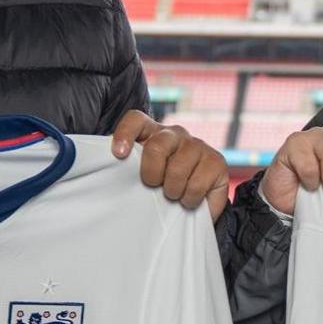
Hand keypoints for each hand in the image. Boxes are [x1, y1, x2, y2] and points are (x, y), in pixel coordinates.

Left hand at [112, 111, 230, 217]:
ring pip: (177, 169)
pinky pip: (196, 184)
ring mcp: (198, 145)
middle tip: (152, 185)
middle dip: (151, 174)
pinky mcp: (217, 161)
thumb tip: (105, 171)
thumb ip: (125, 169)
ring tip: (173, 195)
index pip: (136, 120)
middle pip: (157, 146)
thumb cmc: (160, 187)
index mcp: (152, 132)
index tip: (119, 155)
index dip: (125, 134)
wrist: (195, 203)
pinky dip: (189, 199)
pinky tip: (188, 200)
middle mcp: (176, 134)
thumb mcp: (139, 176)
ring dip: (171, 191)